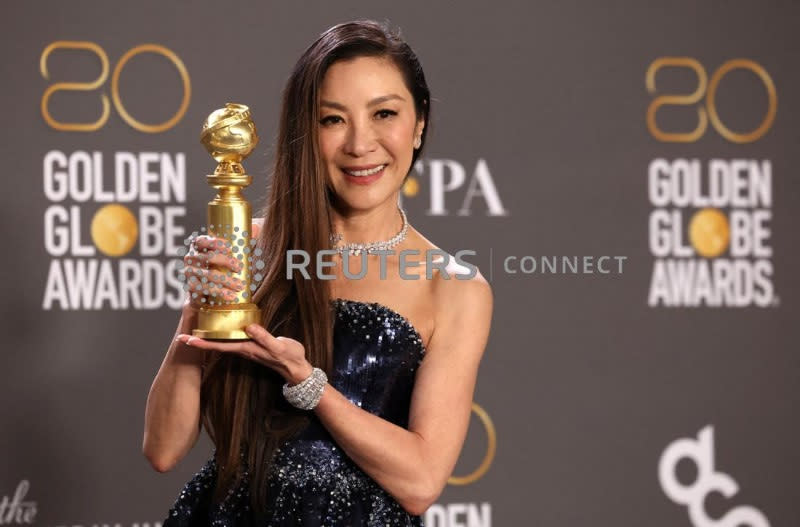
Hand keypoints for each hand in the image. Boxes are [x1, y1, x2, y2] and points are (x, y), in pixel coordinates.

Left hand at [175, 323, 313, 384]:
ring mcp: (247, 348)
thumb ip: (265, 338)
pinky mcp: (252, 346)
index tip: (186, 339)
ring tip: (194, 331)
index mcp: (247, 349)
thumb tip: (249, 327)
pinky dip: (222, 336)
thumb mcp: (279, 347)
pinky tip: (219, 331)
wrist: (297, 369)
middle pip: (216, 345)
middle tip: (180, 336)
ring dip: (208, 338)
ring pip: (222, 342)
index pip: (219, 345)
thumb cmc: (290, 357)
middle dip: (199, 341)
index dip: (202, 343)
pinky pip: (232, 340)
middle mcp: (243, 349)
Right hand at [181, 221, 261, 312]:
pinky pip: (203, 289)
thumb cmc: (223, 266)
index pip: (202, 240)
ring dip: (225, 280)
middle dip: (225, 262)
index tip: (230, 248)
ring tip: (240, 286)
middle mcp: (191, 257)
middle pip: (207, 258)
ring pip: (207, 275)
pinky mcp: (191, 287)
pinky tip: (230, 295)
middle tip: (240, 267)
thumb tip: (255, 229)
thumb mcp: (232, 251)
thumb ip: (242, 239)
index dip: (215, 243)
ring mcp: (189, 272)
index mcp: (198, 245)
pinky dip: (218, 291)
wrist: (209, 292)